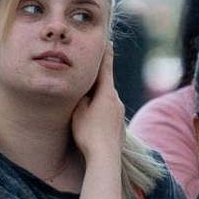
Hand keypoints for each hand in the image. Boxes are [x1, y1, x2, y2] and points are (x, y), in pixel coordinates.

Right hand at [69, 43, 124, 164]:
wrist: (105, 157)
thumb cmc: (88, 133)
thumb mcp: (79, 110)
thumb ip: (82, 96)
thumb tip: (85, 90)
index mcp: (107, 93)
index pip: (105, 69)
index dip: (105, 55)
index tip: (108, 41)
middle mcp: (116, 101)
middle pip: (106, 85)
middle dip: (98, 79)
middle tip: (90, 70)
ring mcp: (120, 114)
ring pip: (107, 100)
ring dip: (98, 98)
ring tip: (87, 102)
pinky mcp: (119, 126)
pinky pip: (108, 113)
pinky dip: (101, 111)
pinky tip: (94, 121)